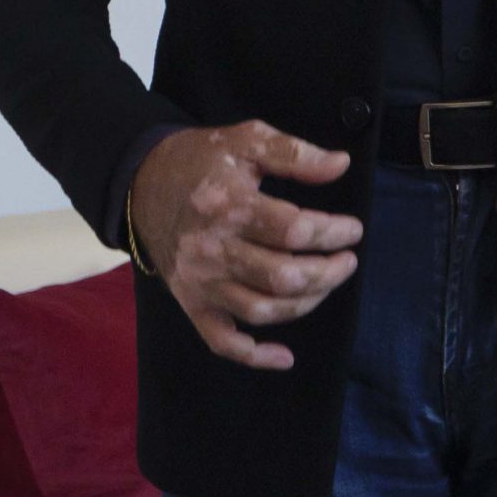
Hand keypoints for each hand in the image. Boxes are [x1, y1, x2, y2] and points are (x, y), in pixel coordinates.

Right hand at [130, 122, 362, 369]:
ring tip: (328, 283)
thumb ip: (295, 153)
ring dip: (306, 304)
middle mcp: (213, 250)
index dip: (333, 233)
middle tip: (347, 260)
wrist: (143, 184)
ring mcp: (201, 283)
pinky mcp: (191, 303)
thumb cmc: (202, 160)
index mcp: (229, 206)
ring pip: (261, 310)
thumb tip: (339, 165)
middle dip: (327, 273)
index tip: (353, 229)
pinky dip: (254, 356)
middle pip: (282, 277)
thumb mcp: (247, 139)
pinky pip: (221, 342)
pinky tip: (285, 357)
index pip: (294, 231)